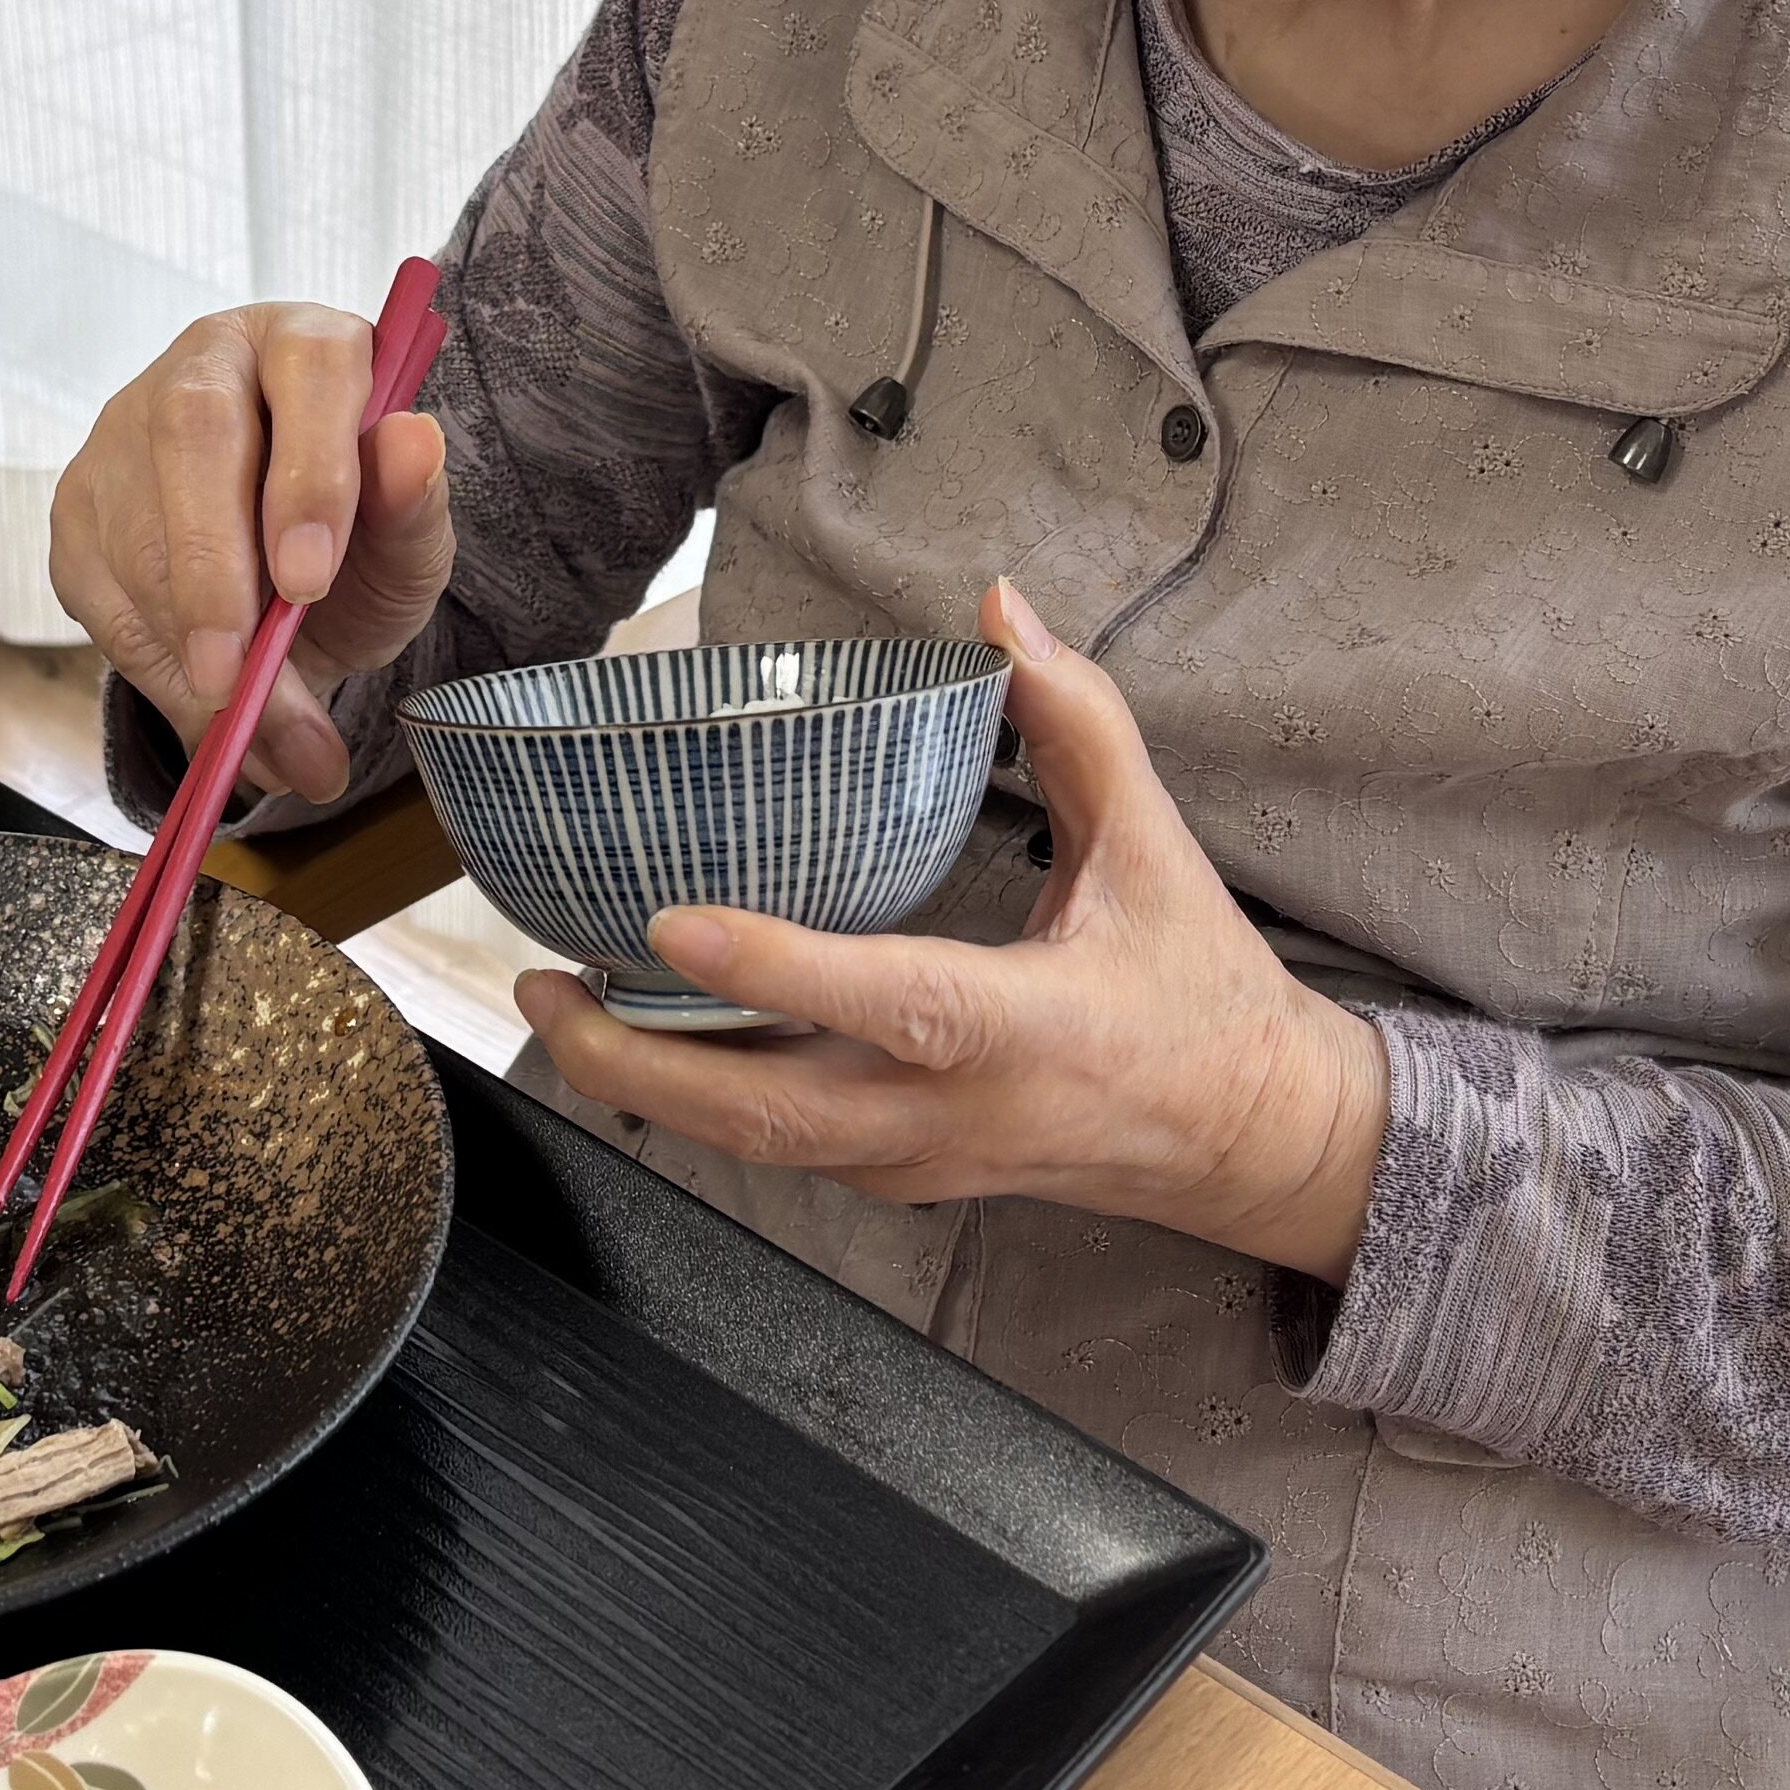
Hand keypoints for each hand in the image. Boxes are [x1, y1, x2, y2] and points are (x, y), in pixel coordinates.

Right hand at [48, 304, 455, 803]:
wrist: (291, 594)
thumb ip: (414, 506)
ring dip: (182, 639)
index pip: (308, 367)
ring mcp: (127, 429)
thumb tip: (415, 442)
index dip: (306, 471)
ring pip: (131, 521)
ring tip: (247, 727)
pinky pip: (94, 584)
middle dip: (212, 567)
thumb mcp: (405, 543)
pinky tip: (200, 702)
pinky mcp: (79, 502)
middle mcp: (207, 366)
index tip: (309, 581)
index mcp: (305, 345)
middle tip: (235, 676)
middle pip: (190, 432)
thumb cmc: (356, 545)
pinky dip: (148, 660)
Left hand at [525, 584, 1388, 1278]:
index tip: (673, 923)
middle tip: (545, 982)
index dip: (780, 969)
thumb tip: (1001, 611)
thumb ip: (1079, 721)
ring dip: (646, 1083)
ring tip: (558, 1001)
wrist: (1245, 1140)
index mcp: (1031, 1030)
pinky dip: (698, 1099)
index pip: (893, 1004)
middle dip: (639, 1060)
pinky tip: (641, 1035)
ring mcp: (918, 1162)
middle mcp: (959, 1114)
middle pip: (772, 1113)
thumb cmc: (1199, 990)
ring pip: (755, 1145)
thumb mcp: (1156, 847)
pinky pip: (775, 1145)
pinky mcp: (896, 1178)